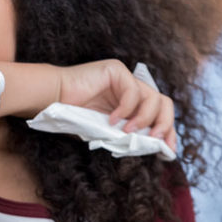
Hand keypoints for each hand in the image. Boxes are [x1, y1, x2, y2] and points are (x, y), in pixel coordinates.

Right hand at [58, 59, 176, 150]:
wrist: (52, 99)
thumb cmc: (74, 116)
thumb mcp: (107, 131)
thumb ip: (128, 136)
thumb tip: (154, 147)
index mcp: (132, 103)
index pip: (160, 114)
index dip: (168, 132)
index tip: (169, 151)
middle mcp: (132, 89)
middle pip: (164, 103)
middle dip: (164, 124)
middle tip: (156, 141)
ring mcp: (125, 78)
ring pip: (153, 97)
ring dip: (145, 119)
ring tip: (128, 131)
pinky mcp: (117, 71)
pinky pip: (133, 91)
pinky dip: (126, 109)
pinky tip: (112, 119)